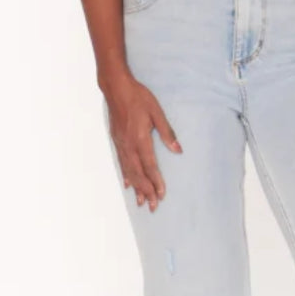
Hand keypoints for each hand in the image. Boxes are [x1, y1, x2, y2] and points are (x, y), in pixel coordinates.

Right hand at [104, 74, 181, 210]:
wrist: (116, 88)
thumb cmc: (138, 97)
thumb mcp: (157, 112)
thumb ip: (167, 132)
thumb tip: (178, 149)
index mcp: (140, 138)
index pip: (150, 165)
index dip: (156, 181)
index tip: (161, 194)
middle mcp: (129, 145)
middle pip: (138, 173)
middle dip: (146, 191)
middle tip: (152, 206)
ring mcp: (121, 145)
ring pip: (129, 171)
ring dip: (136, 188)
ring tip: (140, 202)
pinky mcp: (117, 142)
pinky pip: (122, 163)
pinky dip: (126, 176)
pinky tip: (129, 185)